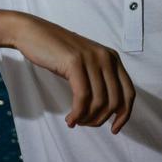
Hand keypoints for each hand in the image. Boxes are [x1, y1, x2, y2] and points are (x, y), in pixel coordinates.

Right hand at [8, 14, 135, 133]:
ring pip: (98, 102)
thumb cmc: (56, 52)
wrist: (33, 33)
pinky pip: (82, 98)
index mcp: (112, 58)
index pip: (129, 93)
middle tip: (84, 124)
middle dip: (100, 119)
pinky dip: (77, 113)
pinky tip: (70, 119)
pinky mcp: (75, 62)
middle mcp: (106, 58)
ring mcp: (92, 59)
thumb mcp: (85, 63)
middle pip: (114, 101)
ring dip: (87, 118)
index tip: (114, 129)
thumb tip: (107, 111)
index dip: (124, 115)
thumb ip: (98, 80)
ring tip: (75, 121)